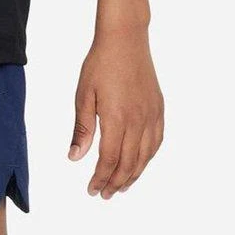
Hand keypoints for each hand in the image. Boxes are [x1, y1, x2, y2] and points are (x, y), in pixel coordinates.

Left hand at [69, 27, 163, 198]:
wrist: (125, 40)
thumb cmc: (100, 64)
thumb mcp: (83, 95)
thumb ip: (82, 129)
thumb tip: (75, 157)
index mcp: (117, 119)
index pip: (109, 160)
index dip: (101, 178)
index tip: (92, 189)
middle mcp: (138, 120)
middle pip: (128, 163)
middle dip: (116, 182)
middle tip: (105, 194)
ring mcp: (152, 115)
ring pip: (145, 156)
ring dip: (133, 174)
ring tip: (121, 186)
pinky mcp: (159, 109)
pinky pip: (157, 141)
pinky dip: (148, 157)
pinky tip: (140, 163)